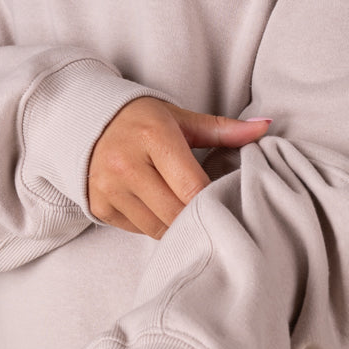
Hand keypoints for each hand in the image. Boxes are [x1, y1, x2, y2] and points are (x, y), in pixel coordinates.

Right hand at [88, 97, 270, 238]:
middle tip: (211, 215)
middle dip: (197, 219)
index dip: (213, 202)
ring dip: (175, 226)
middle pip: (176, 214)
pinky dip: (152, 225)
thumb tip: (264, 127)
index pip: (193, 187)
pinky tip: (157, 209)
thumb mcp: (180, 119)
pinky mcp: (99, 206)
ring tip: (184, 211)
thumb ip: (222, 129)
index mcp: (153, 136)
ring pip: (157, 228)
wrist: (85, 121)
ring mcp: (109, 188)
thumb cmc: (141, 121)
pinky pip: (138, 230)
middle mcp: (127, 164)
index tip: (226, 203)